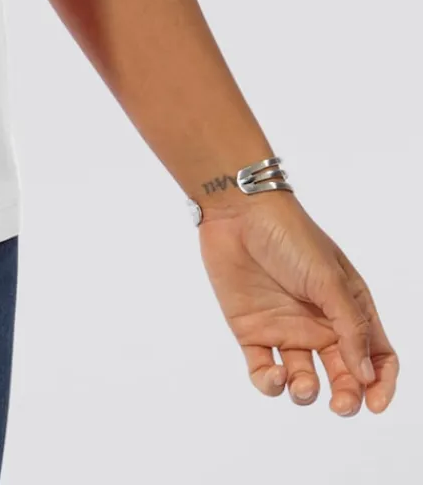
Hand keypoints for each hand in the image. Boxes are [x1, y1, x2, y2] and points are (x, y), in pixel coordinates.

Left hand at [196, 190, 397, 415]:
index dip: (381, 383)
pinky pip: (264, 373)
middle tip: (340, 405)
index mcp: (347, 308)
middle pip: (343, 375)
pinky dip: (271, 385)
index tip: (374, 403)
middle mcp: (320, 324)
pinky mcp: (253, 333)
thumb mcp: (329, 279)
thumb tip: (367, 375)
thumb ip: (350, 327)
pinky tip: (276, 376)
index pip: (376, 355)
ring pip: (304, 381)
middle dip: (347, 397)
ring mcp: (286, 330)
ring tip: (303, 386)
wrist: (237, 212)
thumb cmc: (290, 236)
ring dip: (307, 394)